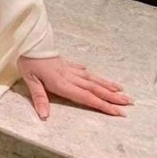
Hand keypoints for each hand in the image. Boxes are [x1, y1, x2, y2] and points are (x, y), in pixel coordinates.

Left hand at [17, 55, 133, 120]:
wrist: (29, 41)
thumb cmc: (28, 61)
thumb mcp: (30, 80)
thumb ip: (40, 98)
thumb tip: (44, 116)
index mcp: (62, 83)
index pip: (86, 97)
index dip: (102, 105)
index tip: (118, 112)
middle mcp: (70, 76)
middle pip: (94, 88)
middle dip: (112, 97)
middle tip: (128, 102)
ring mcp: (69, 68)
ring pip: (91, 78)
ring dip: (106, 85)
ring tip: (120, 90)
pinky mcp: (65, 62)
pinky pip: (82, 70)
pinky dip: (90, 73)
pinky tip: (93, 74)